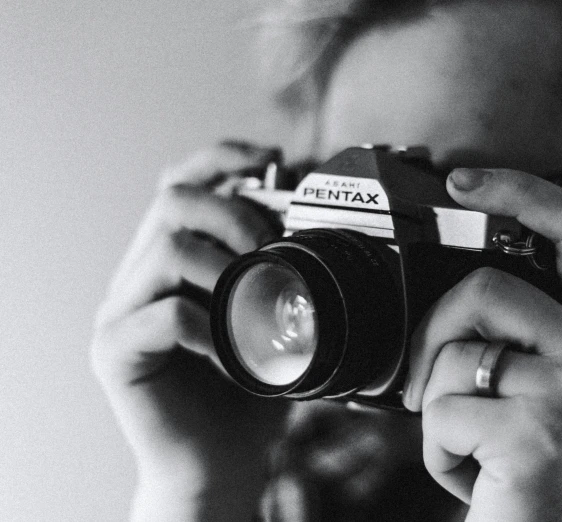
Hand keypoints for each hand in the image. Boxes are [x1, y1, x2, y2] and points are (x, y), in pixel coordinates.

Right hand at [91, 141, 287, 519]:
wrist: (221, 461)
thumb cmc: (250, 387)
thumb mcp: (274, 317)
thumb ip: (278, 269)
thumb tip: (305, 216)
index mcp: (173, 260)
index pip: (182, 183)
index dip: (221, 158)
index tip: (272, 159)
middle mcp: (140, 276)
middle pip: (172, 200)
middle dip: (234, 213)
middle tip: (270, 251)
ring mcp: (121, 311)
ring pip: (167, 248)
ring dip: (227, 269)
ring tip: (256, 304)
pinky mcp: (115, 351)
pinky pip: (164, 315)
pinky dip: (213, 327)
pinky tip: (232, 352)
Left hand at [403, 168, 561, 520]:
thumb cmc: (525, 457)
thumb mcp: (534, 380)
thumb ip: (511, 329)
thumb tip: (445, 292)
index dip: (522, 189)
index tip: (460, 180)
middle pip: (489, 287)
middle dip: (434, 331)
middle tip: (423, 379)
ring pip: (458, 352)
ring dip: (433, 400)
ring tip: (463, 437)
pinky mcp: (542, 434)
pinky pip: (445, 411)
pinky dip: (435, 447)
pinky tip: (468, 470)